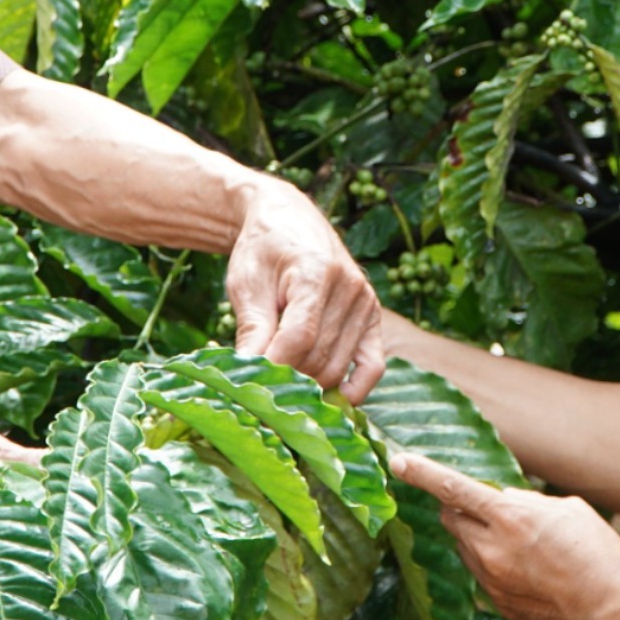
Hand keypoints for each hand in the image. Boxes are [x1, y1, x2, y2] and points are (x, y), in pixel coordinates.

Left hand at [229, 178, 386, 399]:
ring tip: (279, 378)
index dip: (273, 366)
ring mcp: (366, 303)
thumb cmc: (262, 251)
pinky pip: (373, 366)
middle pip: (318, 357)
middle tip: (258, 382)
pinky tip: (327, 399)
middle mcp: (350, 288)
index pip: (299, 337)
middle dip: (286, 376)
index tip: (248, 381)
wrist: (288, 220)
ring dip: (307, 382)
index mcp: (316, 272)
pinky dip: (353, 389)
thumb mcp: (247, 283)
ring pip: (337, 367)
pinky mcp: (373, 317)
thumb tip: (249, 373)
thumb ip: (251, 329)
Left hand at [390, 452, 619, 619]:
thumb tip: (505, 504)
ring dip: (480, 538)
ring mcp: (492, 582)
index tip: (398, 462)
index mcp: (509, 517)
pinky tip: (531, 573)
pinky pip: (484, 577)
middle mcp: (491, 549)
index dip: (421, 472)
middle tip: (485, 507)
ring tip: (522, 545)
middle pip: (451, 519)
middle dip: (459, 507)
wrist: (614, 610)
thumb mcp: (566, 509)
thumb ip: (525, 503)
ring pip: (466, 549)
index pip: (452, 487)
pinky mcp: (498, 605)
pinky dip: (496, 567)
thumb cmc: (600, 553)